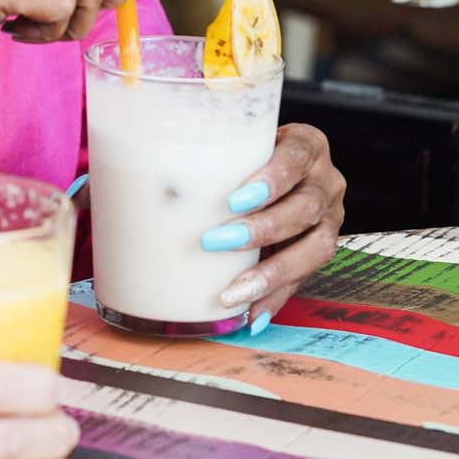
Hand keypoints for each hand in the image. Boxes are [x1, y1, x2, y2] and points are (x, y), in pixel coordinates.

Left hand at [207, 124, 345, 322]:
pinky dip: (276, 298)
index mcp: (306, 146)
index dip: (270, 179)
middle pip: (305, 208)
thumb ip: (202, 151)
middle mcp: (326, 181)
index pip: (295, 157)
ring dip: (271, 273)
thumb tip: (128, 161)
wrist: (280, 169)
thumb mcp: (234, 143)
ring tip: (233, 291)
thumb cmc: (244, 155)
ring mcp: (330, 218)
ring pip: (315, 247)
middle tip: (215, 241)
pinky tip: (251, 315)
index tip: (234, 199)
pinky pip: (305, 278)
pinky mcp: (320, 249)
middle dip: (262, 229)